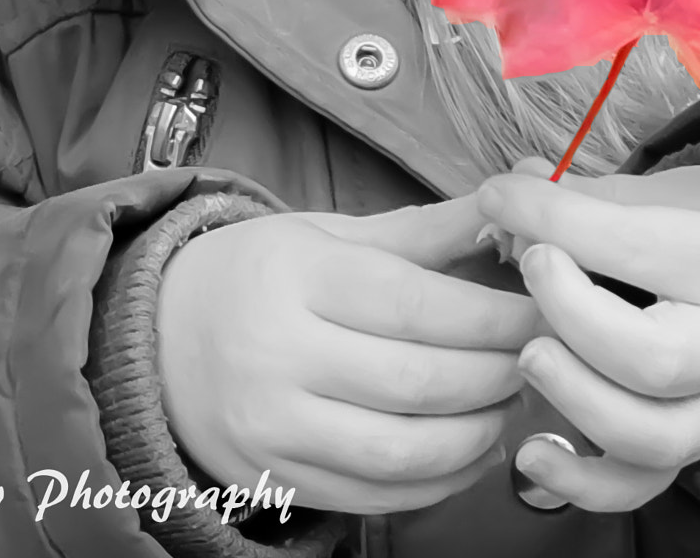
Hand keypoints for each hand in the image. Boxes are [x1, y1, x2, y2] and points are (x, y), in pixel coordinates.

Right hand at [155, 194, 543, 513]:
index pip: (413, 304)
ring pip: (402, 450)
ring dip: (476, 435)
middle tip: (537, 359)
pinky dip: (437, 482)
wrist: (158, 338)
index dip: (490, 316)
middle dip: (495, 375)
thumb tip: (510, 204)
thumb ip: (423, 231)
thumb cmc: (259, 275)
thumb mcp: (328, 233)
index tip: (541, 311)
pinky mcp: (277, 479)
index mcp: (296, 275)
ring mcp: (274, 427)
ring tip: (507, 406)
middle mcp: (279, 354)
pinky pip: (376, 495)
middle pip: (416, 380)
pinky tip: (467, 451)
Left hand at [475, 159, 699, 513]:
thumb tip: (508, 203)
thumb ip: (591, 200)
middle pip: (651, 357)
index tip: (500, 196)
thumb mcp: (674, 190)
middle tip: (528, 265)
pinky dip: (583, 482)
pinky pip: (646, 486)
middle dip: (569, 313)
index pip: (634, 245)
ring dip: (574, 397)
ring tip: (529, 351)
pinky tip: (531, 452)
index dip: (552, 217)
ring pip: (652, 436)